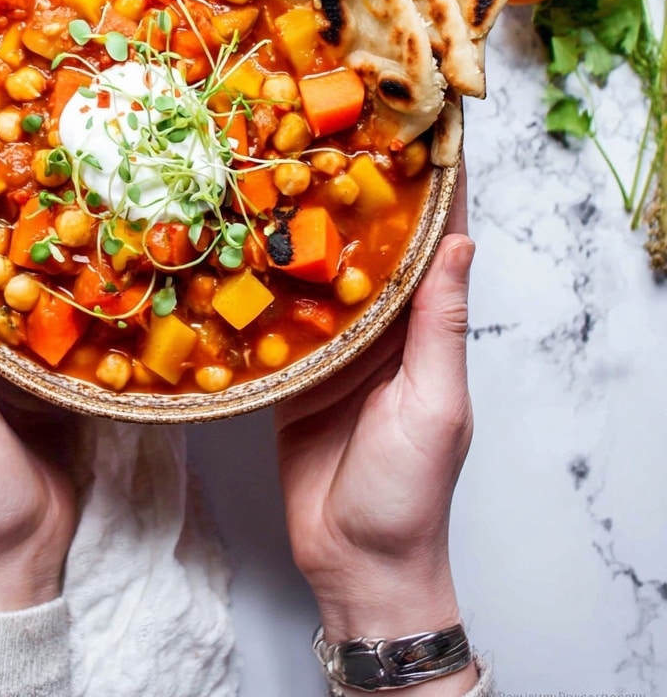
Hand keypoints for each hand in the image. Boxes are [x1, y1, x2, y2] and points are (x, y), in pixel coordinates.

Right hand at [276, 172, 475, 696]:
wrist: (355, 564)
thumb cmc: (408, 493)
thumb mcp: (434, 404)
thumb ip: (440, 325)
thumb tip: (461, 241)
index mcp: (423, 333)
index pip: (432, 249)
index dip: (429, 195)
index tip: (412, 132)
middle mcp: (379, 332)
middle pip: (366, 252)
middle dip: (351, 197)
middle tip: (324, 134)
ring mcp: (331, 351)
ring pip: (314, 277)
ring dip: (300, 233)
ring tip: (272, 172)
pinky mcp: (289, 373)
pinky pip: (274, 320)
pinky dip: (259, 287)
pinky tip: (234, 247)